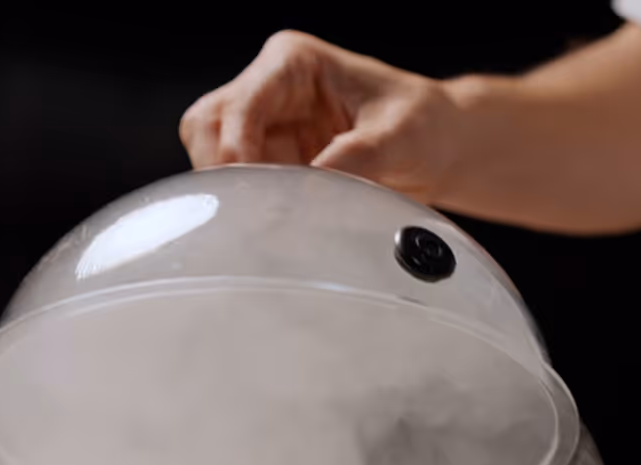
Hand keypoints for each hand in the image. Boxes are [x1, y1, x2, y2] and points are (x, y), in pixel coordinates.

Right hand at [179, 31, 460, 203]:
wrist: (436, 148)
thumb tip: (306, 193)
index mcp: (293, 65)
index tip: (256, 192)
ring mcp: (265, 130)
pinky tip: (272, 224)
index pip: (239, 105)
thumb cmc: (422, 125)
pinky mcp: (270, 164)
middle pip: (205, 126)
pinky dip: (245, 208)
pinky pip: (236, 187)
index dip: (236, 151)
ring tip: (267, 219)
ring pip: (210, 159)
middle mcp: (269, 91)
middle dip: (220, 172)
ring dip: (231, 192)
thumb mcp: (398, 137)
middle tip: (250, 212)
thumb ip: (353, 160)